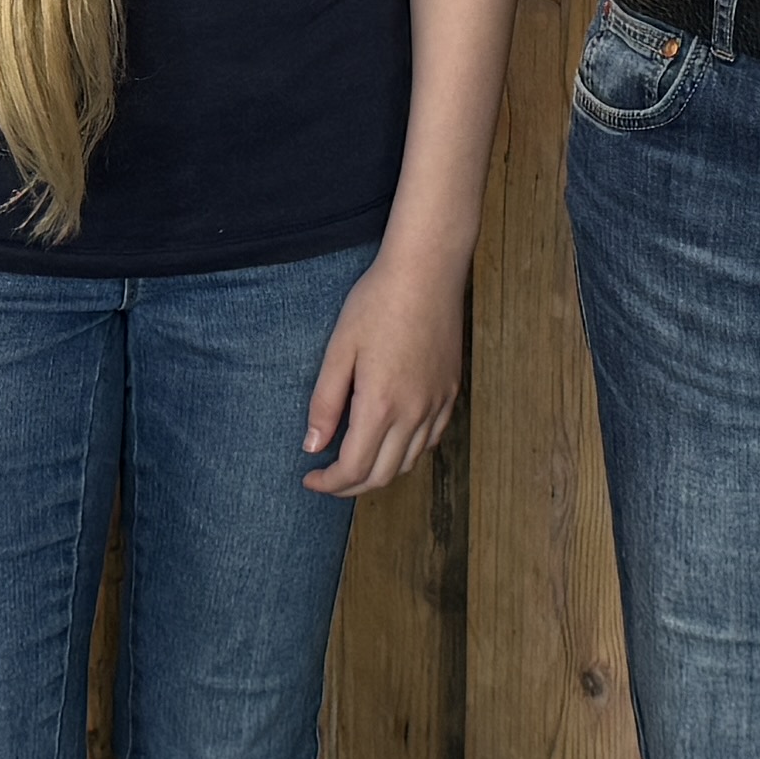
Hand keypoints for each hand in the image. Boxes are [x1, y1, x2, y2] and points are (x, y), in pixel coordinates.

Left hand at [301, 249, 463, 497]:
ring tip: (355, 462)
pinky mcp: (450, 392)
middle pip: (383, 476)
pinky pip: (430, 440)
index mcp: (381, 404)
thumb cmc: (377, 303)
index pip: (354, 468)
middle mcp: (414, 412)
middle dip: (351, 486)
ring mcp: (437, 404)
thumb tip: (312, 445)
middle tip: (327, 478)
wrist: (426, 272)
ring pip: (409, 462)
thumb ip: (325, 403)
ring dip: (380, 473)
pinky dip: (407, 452)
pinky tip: (390, 440)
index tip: (309, 478)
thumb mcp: (339, 350)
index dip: (329, 483)